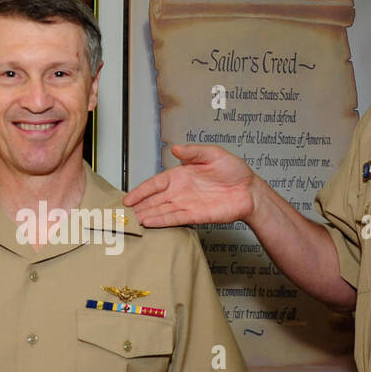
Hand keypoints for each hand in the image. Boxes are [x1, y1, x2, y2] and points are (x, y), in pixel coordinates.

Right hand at [123, 144, 255, 227]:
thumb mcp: (214, 154)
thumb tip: (175, 148)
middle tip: (121, 214)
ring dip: (146, 216)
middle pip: (154, 200)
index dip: (140, 191)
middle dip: (138, 207)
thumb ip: (194, 152)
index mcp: (180, 175)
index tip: (127, 199)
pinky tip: (149, 223)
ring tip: (130, 221)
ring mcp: (186, 205)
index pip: (155, 183)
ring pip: (161, 211)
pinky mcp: (196, 216)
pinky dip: (162, 222)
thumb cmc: (233, 171)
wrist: (249, 190)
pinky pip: (175, 219)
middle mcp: (180, 192)